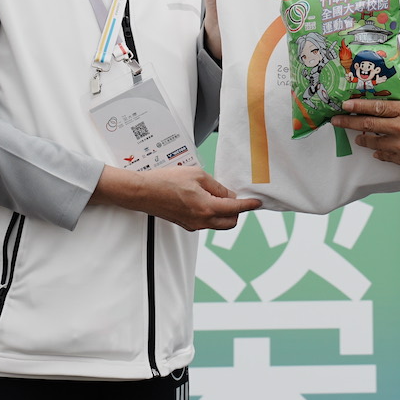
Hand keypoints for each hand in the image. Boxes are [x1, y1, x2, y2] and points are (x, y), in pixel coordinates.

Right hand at [130, 164, 260, 230]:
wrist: (143, 192)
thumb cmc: (165, 181)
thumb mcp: (197, 175)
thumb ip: (216, 186)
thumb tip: (228, 195)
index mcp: (206, 207)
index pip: (236, 209)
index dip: (249, 205)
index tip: (257, 203)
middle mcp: (201, 221)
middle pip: (230, 222)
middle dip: (237, 212)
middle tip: (234, 197)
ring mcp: (193, 225)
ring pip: (218, 224)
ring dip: (224, 213)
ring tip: (218, 196)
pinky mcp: (186, 224)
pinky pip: (206, 223)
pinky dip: (212, 214)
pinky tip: (206, 200)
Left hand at [333, 98, 399, 174]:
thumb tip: (385, 107)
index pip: (376, 107)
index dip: (357, 106)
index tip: (345, 105)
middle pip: (368, 124)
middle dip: (348, 122)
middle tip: (336, 121)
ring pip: (373, 142)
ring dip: (362, 139)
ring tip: (357, 137)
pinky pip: (385, 156)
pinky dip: (379, 153)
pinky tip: (376, 150)